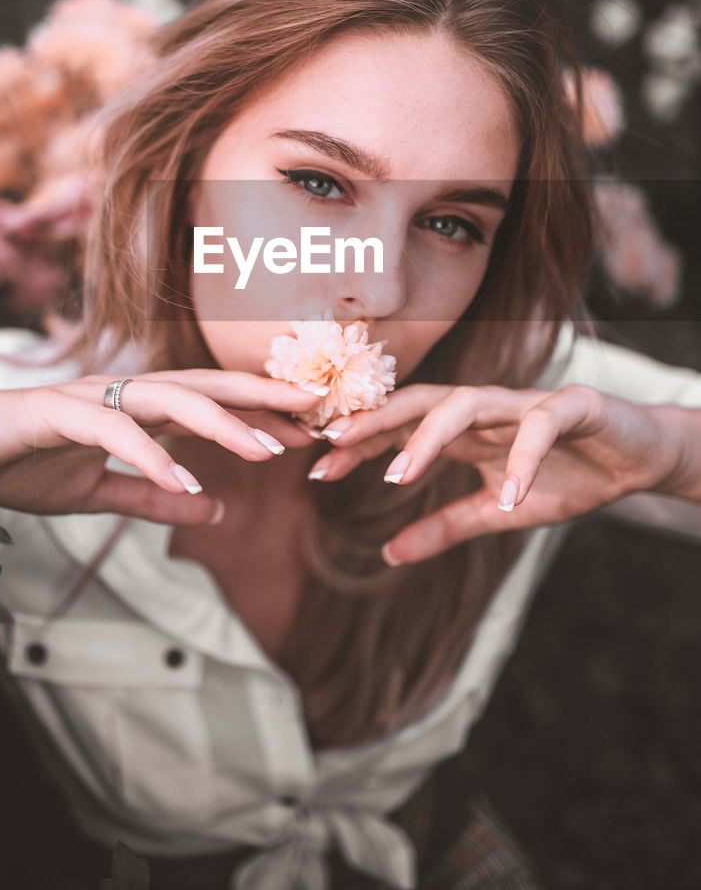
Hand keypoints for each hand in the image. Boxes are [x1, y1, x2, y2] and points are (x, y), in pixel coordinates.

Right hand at [0, 371, 320, 525]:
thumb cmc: (22, 464)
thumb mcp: (98, 493)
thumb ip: (153, 496)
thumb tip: (215, 509)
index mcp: (134, 408)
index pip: (210, 403)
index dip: (259, 413)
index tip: (309, 430)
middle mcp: (120, 393)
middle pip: (203, 386)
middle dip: (261, 398)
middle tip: (315, 411)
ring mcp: (89, 397)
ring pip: (168, 400)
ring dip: (221, 424)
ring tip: (268, 450)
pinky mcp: (56, 414)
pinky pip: (113, 432)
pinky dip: (150, 455)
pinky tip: (184, 481)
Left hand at [307, 383, 685, 563]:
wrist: (638, 458)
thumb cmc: (565, 476)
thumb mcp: (497, 512)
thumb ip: (445, 527)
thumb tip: (387, 555)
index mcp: (465, 429)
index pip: (402, 426)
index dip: (360, 443)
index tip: (318, 469)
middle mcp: (488, 408)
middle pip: (420, 400)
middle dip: (375, 421)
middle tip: (334, 447)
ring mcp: (528, 403)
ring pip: (468, 400)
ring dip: (431, 436)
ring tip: (400, 475)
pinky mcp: (576, 407)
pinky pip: (542, 424)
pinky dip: (524, 458)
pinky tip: (508, 495)